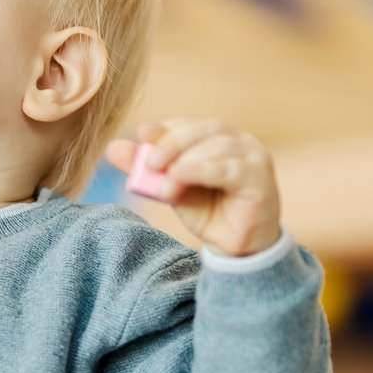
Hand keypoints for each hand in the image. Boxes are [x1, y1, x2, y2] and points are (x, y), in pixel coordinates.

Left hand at [106, 119, 283, 255]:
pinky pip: (230, 169)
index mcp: (217, 138)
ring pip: (217, 146)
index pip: (190, 125)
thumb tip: (112, 148)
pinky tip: (181, 174)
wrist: (236, 248)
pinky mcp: (260, 179)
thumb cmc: (208, 212)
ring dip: (185, 160)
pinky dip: (202, 169)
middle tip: (150, 162)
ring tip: (164, 182)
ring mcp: (253, 157)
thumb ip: (146, 169)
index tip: (142, 133)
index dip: (166, 127)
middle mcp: (238, 141)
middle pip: (204, 129)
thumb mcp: (171, 189)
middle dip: (173, 142)